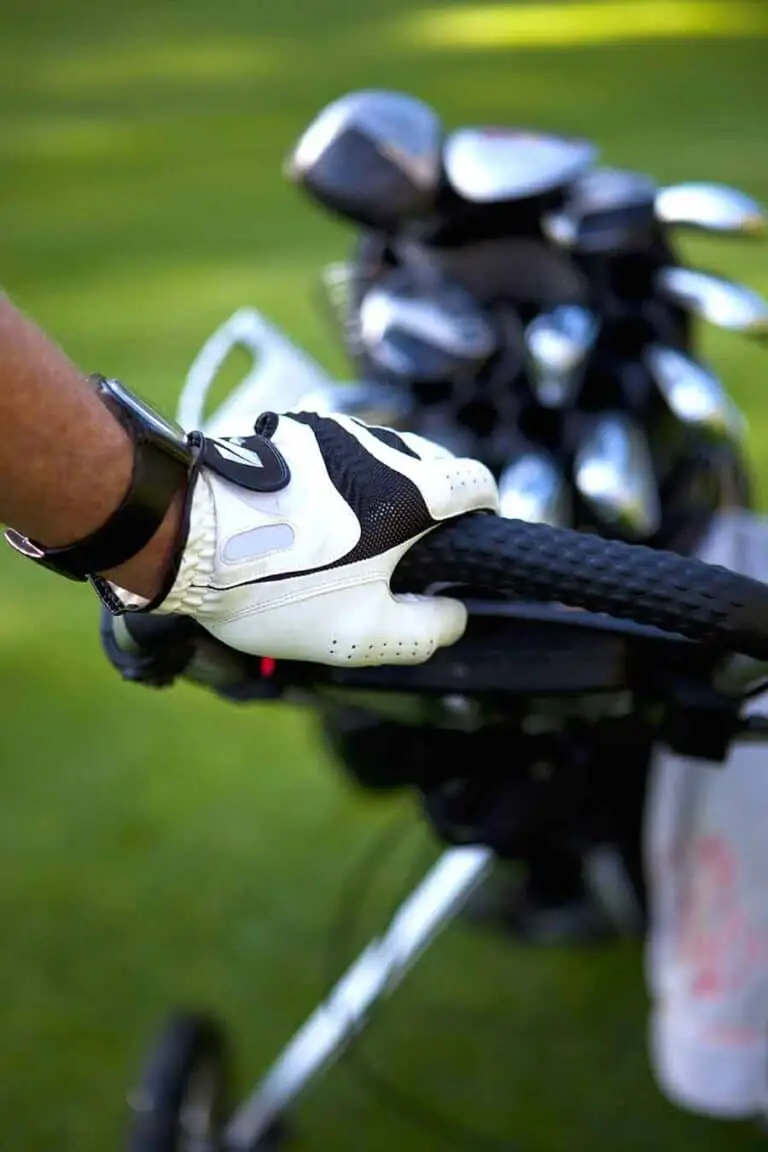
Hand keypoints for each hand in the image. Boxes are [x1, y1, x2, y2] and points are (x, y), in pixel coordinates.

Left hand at [114, 411, 497, 665]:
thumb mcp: (361, 634)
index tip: (471, 535)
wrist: (182, 539)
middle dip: (431, 500)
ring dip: (380, 484)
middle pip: (430, 460)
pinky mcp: (286, 427)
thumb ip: (425, 629)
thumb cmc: (276, 587)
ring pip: (379, 450)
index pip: (477, 481)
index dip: (484, 509)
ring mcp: (328, 428)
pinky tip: (306, 513)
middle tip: (404, 548)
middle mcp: (375, 445)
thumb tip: (455, 613)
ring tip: (348, 532)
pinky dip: (336, 475)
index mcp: (409, 492)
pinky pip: (332, 448)